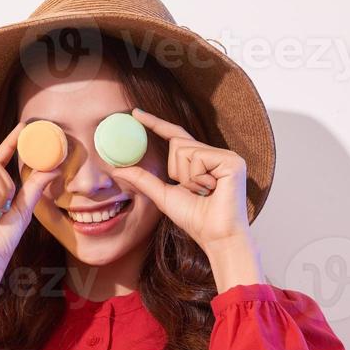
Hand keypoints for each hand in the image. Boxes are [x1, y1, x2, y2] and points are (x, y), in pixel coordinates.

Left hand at [107, 107, 252, 251]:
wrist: (217, 237)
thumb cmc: (196, 219)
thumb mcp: (163, 195)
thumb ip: (143, 179)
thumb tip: (117, 168)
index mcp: (203, 161)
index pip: (176, 137)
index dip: (156, 124)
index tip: (135, 113)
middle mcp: (216, 154)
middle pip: (178, 144)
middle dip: (177, 171)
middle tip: (194, 192)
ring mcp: (227, 156)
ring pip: (186, 150)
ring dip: (188, 177)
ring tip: (205, 193)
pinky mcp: (232, 161)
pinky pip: (199, 157)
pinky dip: (198, 177)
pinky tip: (212, 190)